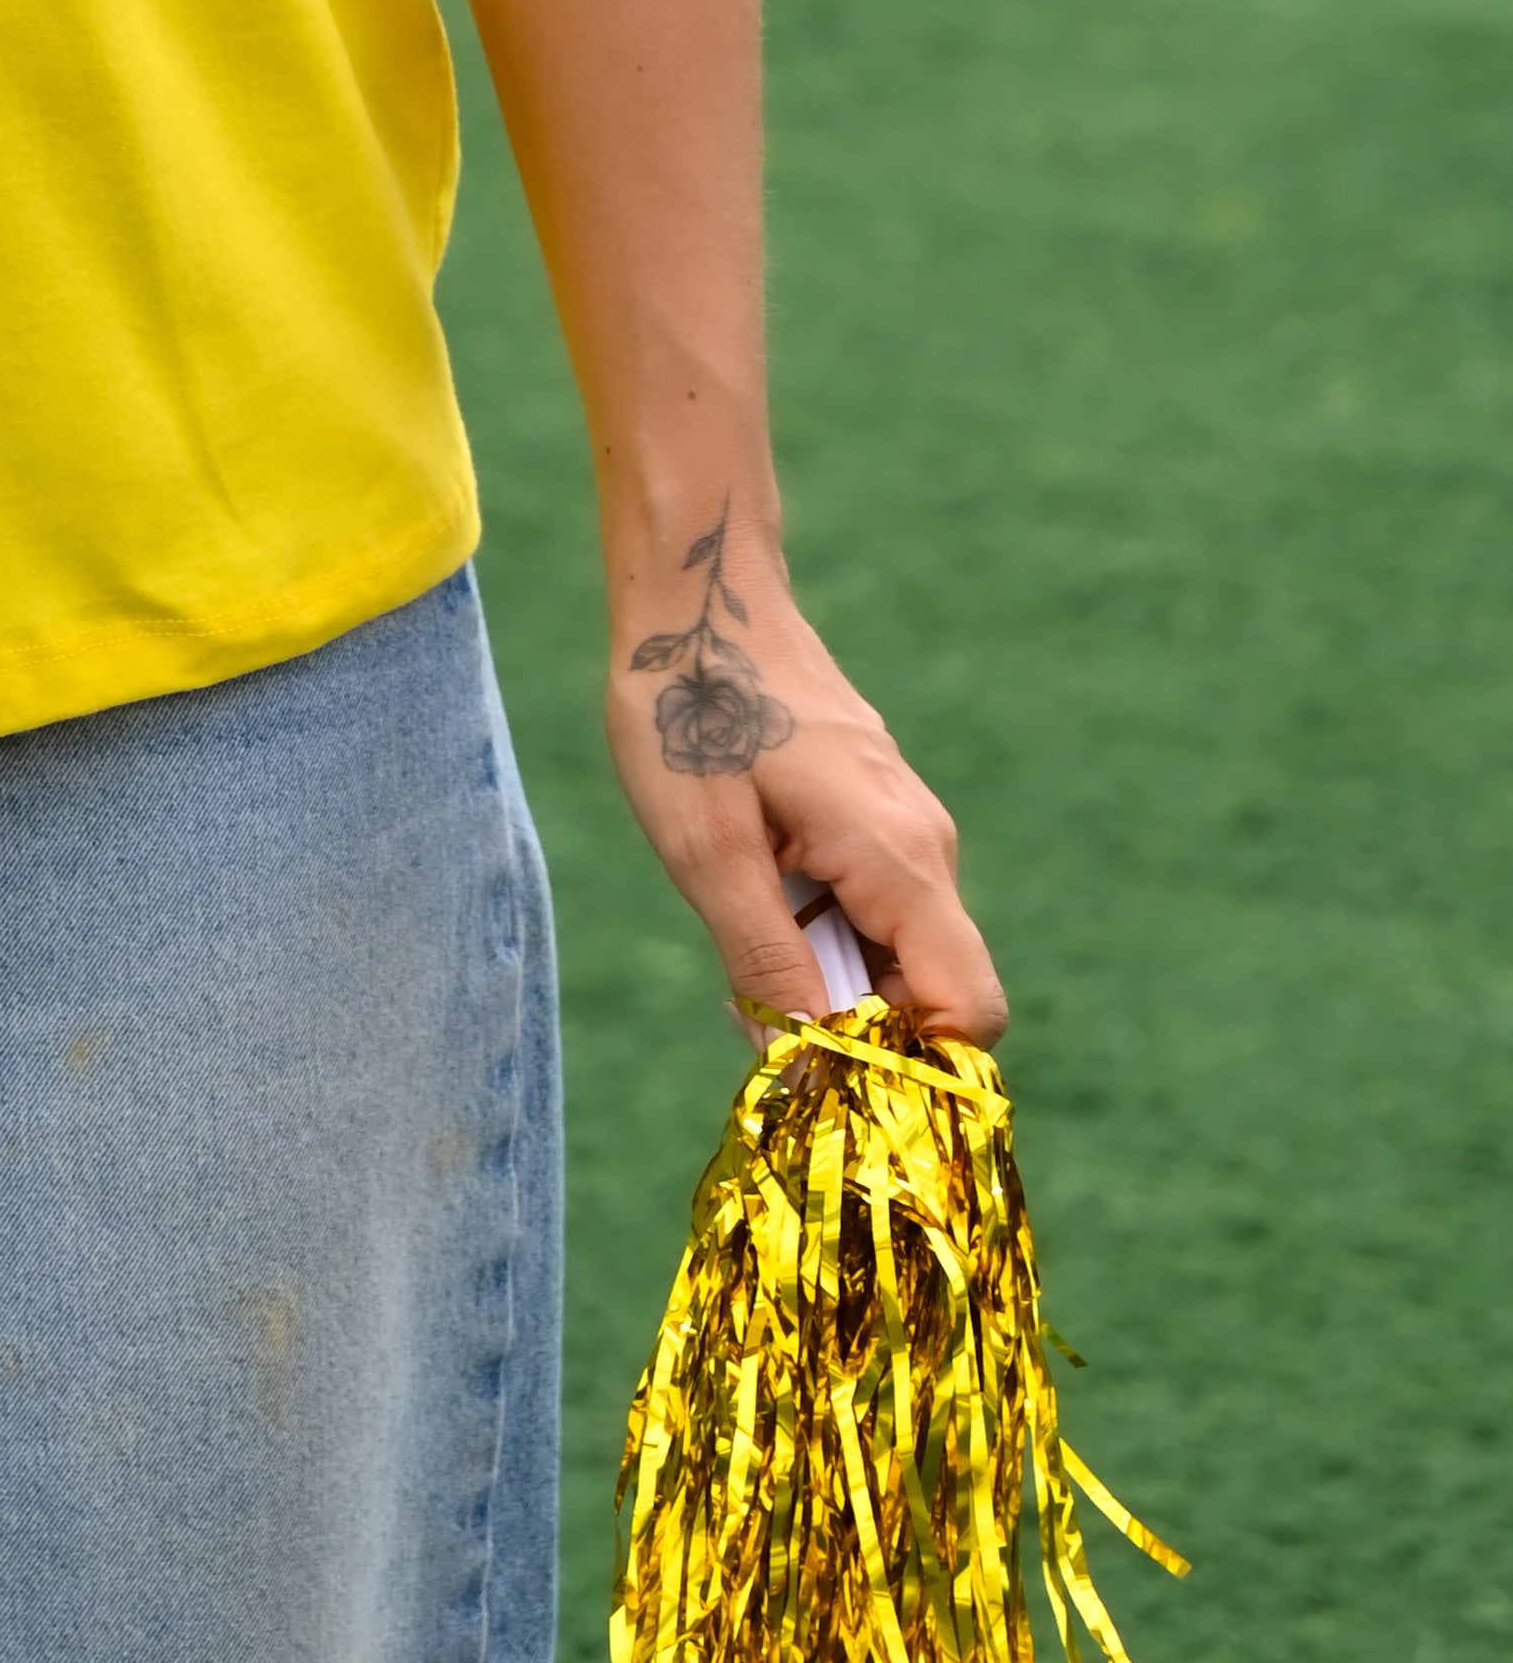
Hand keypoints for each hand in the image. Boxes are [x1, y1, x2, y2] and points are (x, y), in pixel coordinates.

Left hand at [604, 491, 1005, 1043]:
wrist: (698, 591)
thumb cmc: (691, 708)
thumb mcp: (707, 851)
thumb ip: (765, 960)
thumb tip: (804, 1065)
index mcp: (900, 861)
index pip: (972, 1012)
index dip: (914, 1064)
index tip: (829, 1072)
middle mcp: (925, 847)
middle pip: (937, 989)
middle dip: (864, 1025)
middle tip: (765, 1016)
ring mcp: (905, 824)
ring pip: (899, 946)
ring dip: (834, 971)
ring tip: (744, 937)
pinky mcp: (874, 809)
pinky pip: (873, 901)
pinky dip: (825, 925)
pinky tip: (754, 889)